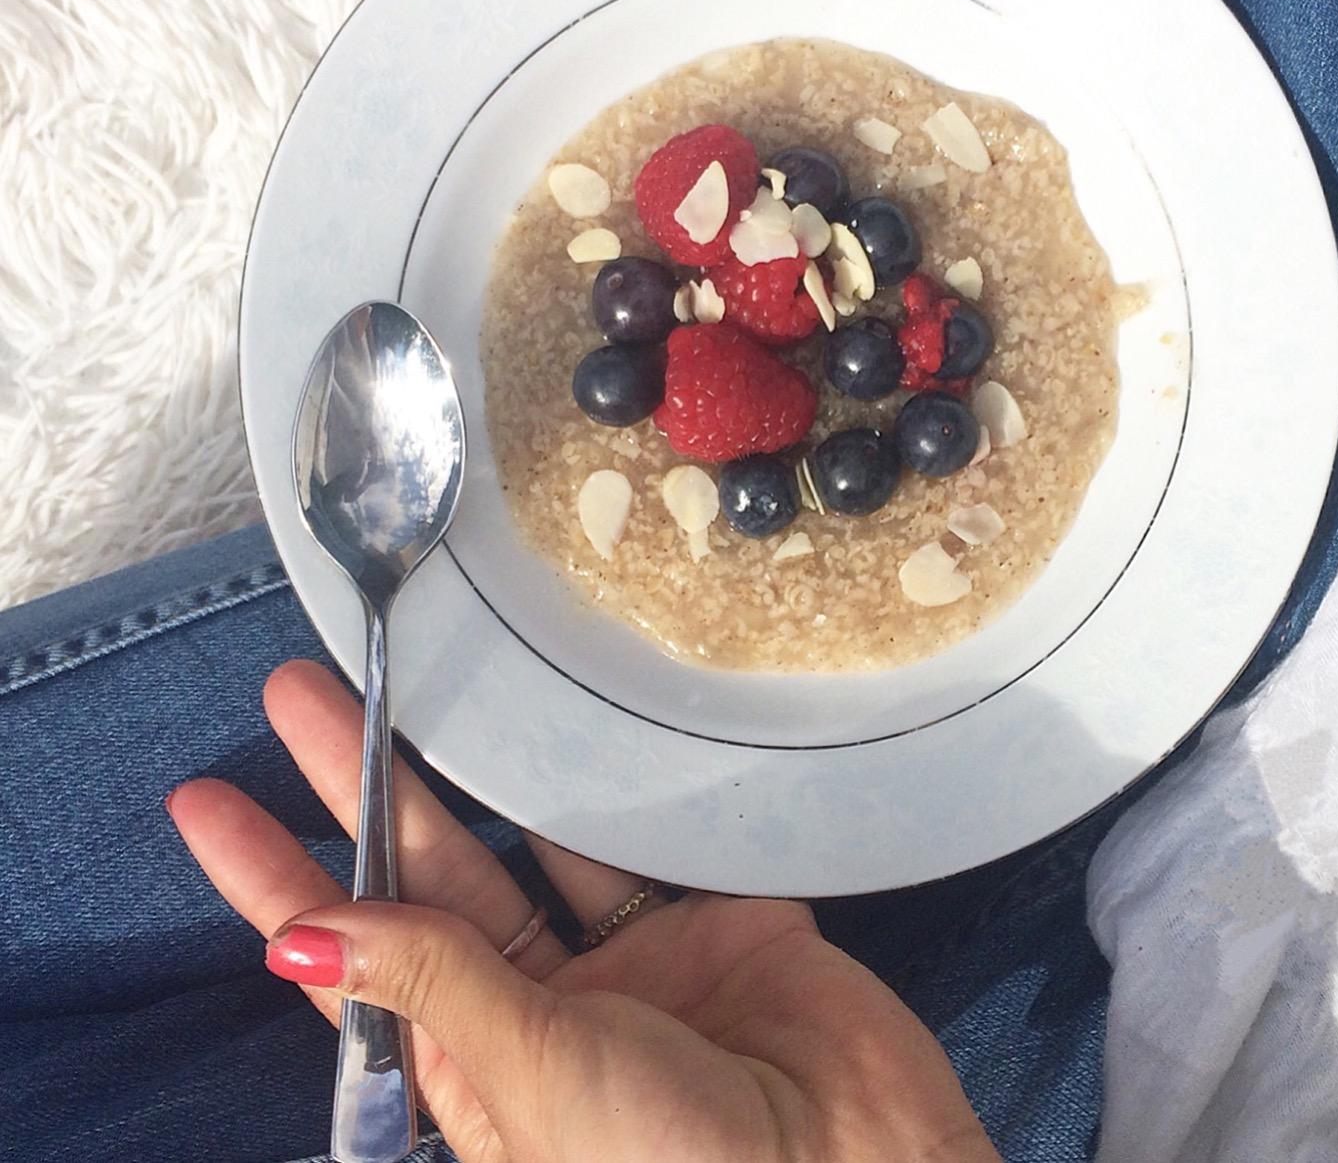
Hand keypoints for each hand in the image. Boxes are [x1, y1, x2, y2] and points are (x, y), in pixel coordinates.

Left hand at [169, 660, 997, 1162]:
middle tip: (293, 691)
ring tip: (405, 677)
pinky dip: (605, 779)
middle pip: (426, 874)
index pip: (349, 956)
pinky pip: (640, 833)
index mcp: (477, 1065)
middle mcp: (541, 1005)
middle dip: (358, 787)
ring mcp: (631, 960)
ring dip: (467, 765)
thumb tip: (297, 940)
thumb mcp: (538, 1076)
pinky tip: (557, 713)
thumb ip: (437, 986)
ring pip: (525, 838)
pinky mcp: (714, 916)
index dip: (277, 882)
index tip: (206, 804)